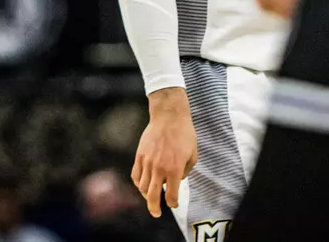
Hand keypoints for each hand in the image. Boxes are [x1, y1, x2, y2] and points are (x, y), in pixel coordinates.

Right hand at [131, 89, 198, 218]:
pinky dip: (138, 183)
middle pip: (152, 196)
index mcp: (174, 169)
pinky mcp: (139, 156)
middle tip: (156, 213)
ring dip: (146, 196)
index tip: (174, 204)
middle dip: (154, 208)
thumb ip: (186, 171)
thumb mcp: (193, 154)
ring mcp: (147, 162)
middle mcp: (159, 168)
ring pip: (142, 188)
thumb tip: (178, 179)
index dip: (173, 203)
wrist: (168, 116)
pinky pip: (135, 175)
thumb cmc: (184, 133)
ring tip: (150, 197)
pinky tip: (142, 184)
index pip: (171, 195)